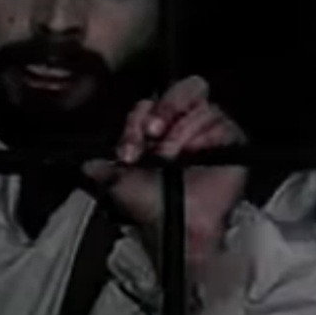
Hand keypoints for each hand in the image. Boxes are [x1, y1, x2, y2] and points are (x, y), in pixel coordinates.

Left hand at [82, 75, 247, 276]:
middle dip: (163, 109)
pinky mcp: (230, 139)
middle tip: (152, 134)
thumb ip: (100, 166)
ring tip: (171, 158)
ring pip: (198, 106)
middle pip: (180, 90)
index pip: (149, 104)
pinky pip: (220, 122)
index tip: (129, 148)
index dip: (137, 120)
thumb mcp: (117, 182)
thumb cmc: (153, 206)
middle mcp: (183, 123)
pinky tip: (195, 155)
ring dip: (179, 133)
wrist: (178, 225)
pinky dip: (204, 137)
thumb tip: (85, 161)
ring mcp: (208, 129)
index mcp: (158, 127)